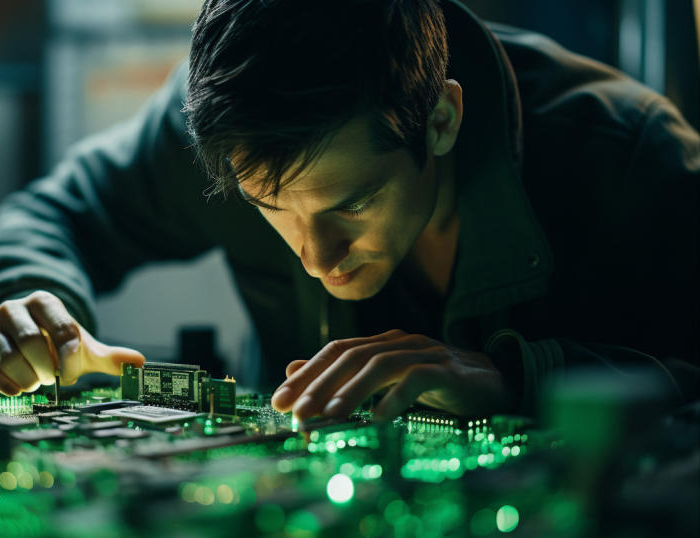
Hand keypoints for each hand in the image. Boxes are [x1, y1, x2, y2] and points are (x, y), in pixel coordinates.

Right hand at [0, 291, 144, 394]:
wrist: (25, 342)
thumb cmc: (57, 344)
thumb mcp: (83, 348)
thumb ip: (110, 356)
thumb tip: (140, 362)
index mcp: (44, 302)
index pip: (62, 328)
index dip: (70, 357)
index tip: (71, 375)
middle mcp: (14, 309)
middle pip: (31, 342)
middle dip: (46, 369)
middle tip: (51, 379)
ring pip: (9, 358)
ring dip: (29, 379)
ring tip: (36, 382)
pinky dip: (9, 387)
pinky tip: (20, 388)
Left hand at [270, 329, 510, 420]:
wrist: (496, 383)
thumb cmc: (436, 385)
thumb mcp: (386, 382)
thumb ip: (343, 375)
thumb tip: (292, 368)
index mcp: (382, 343)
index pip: (335, 351)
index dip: (306, 374)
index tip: (279, 401)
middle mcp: (399, 342)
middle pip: (351, 356)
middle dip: (319, 385)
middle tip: (296, 413)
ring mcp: (425, 353)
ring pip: (379, 365)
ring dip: (351, 391)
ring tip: (329, 417)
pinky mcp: (449, 371)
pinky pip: (417, 379)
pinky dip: (394, 397)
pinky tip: (378, 418)